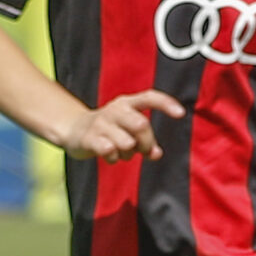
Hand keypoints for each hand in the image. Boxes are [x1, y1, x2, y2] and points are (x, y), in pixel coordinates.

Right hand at [63, 90, 183, 161]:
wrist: (74, 130)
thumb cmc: (110, 130)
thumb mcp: (130, 130)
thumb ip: (147, 141)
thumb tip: (156, 154)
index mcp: (127, 104)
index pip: (149, 97)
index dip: (166, 104)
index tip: (181, 114)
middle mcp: (115, 109)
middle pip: (141, 124)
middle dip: (147, 143)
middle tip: (143, 152)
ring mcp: (100, 123)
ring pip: (127, 142)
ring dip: (130, 154)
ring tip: (123, 153)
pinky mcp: (89, 137)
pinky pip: (109, 151)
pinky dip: (114, 158)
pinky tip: (110, 156)